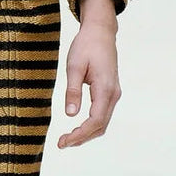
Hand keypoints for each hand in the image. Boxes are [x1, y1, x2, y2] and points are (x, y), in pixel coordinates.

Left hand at [57, 0, 119, 148]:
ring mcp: (114, 93)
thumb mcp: (74, 66)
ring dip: (86, 133)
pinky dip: (91, 125)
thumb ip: (73, 90)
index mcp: (105, 88)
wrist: (100, 32)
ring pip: (102, 122)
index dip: (80, 135)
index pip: (95, 121)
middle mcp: (113, 94)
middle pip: (100, 126)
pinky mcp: (110, 92)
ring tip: (67, 139)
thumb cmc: (86, 46)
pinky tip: (77, 127)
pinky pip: (102, 114)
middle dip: (82, 138)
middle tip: (61, 143)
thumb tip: (70, 114)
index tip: (63, 142)